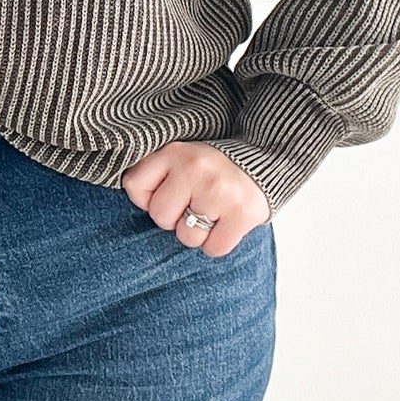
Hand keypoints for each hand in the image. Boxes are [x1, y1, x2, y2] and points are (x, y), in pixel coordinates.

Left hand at [120, 141, 270, 257]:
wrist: (264, 160)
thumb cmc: (213, 168)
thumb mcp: (181, 157)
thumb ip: (156, 174)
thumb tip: (137, 203)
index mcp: (175, 152)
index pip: (134, 186)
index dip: (147, 198)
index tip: (167, 193)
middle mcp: (195, 168)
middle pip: (160, 216)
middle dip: (175, 218)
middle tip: (195, 204)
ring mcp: (219, 191)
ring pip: (187, 237)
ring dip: (199, 232)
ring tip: (213, 212)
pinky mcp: (242, 212)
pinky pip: (213, 248)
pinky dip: (219, 242)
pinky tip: (227, 222)